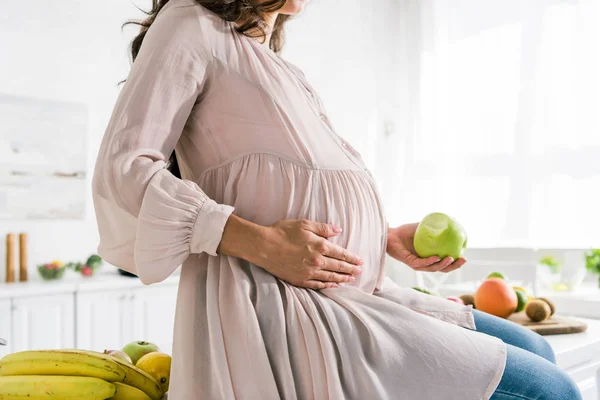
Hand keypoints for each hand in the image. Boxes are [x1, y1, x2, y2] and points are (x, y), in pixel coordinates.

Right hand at [249, 219, 363, 289]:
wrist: (264, 246)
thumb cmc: (282, 232)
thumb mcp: (304, 225)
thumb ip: (323, 228)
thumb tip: (338, 230)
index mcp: (320, 246)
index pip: (341, 254)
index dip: (352, 258)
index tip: (360, 261)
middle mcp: (317, 261)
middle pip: (339, 267)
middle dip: (351, 269)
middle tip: (360, 272)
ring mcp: (309, 272)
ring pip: (330, 277)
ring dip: (342, 278)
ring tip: (351, 279)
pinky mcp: (299, 280)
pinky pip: (318, 284)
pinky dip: (328, 285)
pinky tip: (334, 286)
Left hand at [386, 223, 465, 272]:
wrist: (390, 233)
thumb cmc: (406, 232)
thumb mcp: (424, 228)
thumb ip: (436, 226)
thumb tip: (453, 220)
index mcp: (430, 257)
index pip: (445, 264)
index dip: (455, 263)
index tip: (464, 257)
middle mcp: (424, 263)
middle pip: (441, 269)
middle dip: (453, 266)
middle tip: (463, 260)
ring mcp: (417, 264)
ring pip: (433, 268)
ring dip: (443, 264)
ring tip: (451, 258)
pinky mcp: (409, 262)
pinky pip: (421, 263)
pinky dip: (430, 261)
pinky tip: (437, 257)